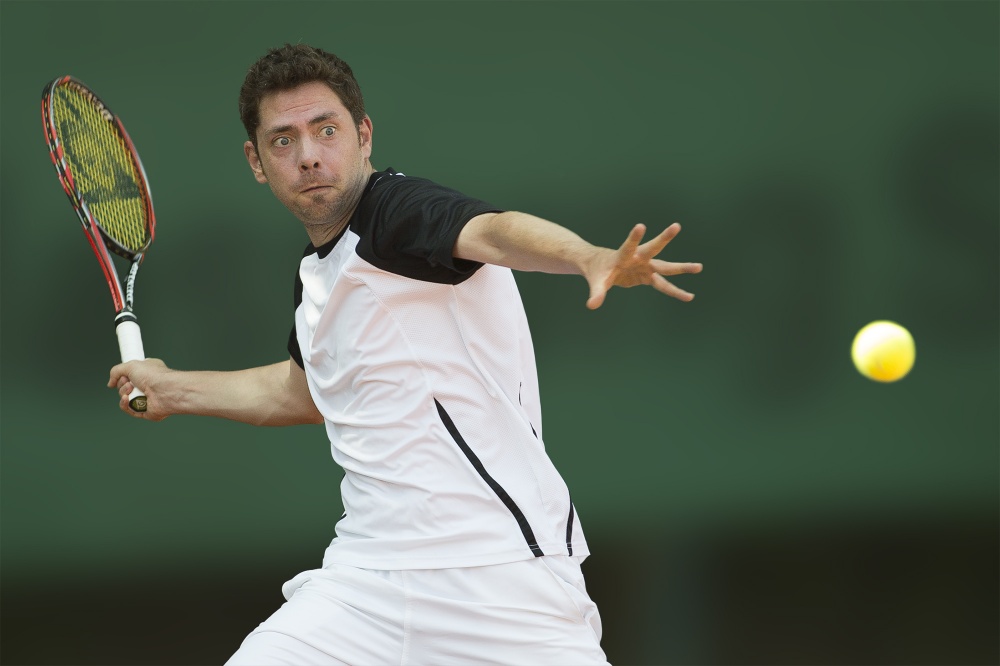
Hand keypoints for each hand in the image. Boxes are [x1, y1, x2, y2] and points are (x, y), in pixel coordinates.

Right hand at [107, 358, 170, 419]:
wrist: (166, 390)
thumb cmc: (155, 376)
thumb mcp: (131, 365)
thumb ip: (116, 371)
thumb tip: (110, 383)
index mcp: (147, 373)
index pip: (130, 375)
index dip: (123, 375)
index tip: (123, 375)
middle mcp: (148, 386)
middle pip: (124, 387)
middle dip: (122, 384)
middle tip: (129, 382)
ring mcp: (147, 399)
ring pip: (125, 398)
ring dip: (123, 393)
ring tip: (131, 389)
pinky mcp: (145, 411)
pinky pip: (128, 409)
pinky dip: (124, 404)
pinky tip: (127, 399)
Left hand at [584, 223, 702, 309]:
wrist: (601, 266)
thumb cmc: (597, 271)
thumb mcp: (597, 282)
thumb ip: (596, 293)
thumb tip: (592, 305)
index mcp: (622, 256)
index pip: (628, 246)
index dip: (634, 237)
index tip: (641, 226)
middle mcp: (638, 258)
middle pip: (653, 248)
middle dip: (664, 238)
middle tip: (676, 226)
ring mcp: (645, 266)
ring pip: (665, 267)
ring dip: (681, 268)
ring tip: (699, 267)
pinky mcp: (648, 276)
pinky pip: (664, 285)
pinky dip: (675, 291)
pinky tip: (689, 296)